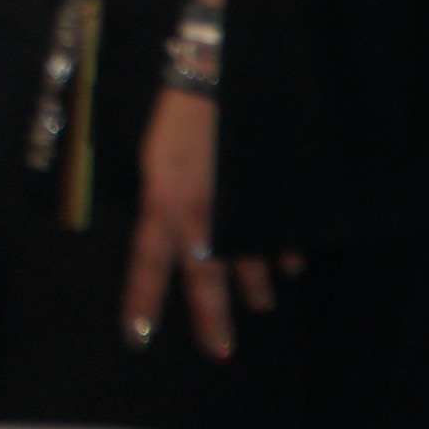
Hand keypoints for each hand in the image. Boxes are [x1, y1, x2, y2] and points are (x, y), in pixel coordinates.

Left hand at [121, 86, 279, 357]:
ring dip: (256, 284)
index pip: (147, 264)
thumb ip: (163, 197)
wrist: (229, 76)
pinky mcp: (277, 201)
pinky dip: (286, 249)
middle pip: (208, 280)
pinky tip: (291, 262)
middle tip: (220, 352)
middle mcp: (204, 219)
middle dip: (214, 318)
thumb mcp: (155, 157)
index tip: (137, 337)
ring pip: (252, 263)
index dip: (142, 301)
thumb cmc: (182, 112)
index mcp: (165, 205)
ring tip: (261, 302)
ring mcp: (245, 213)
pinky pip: (283, 235)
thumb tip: (168, 225)